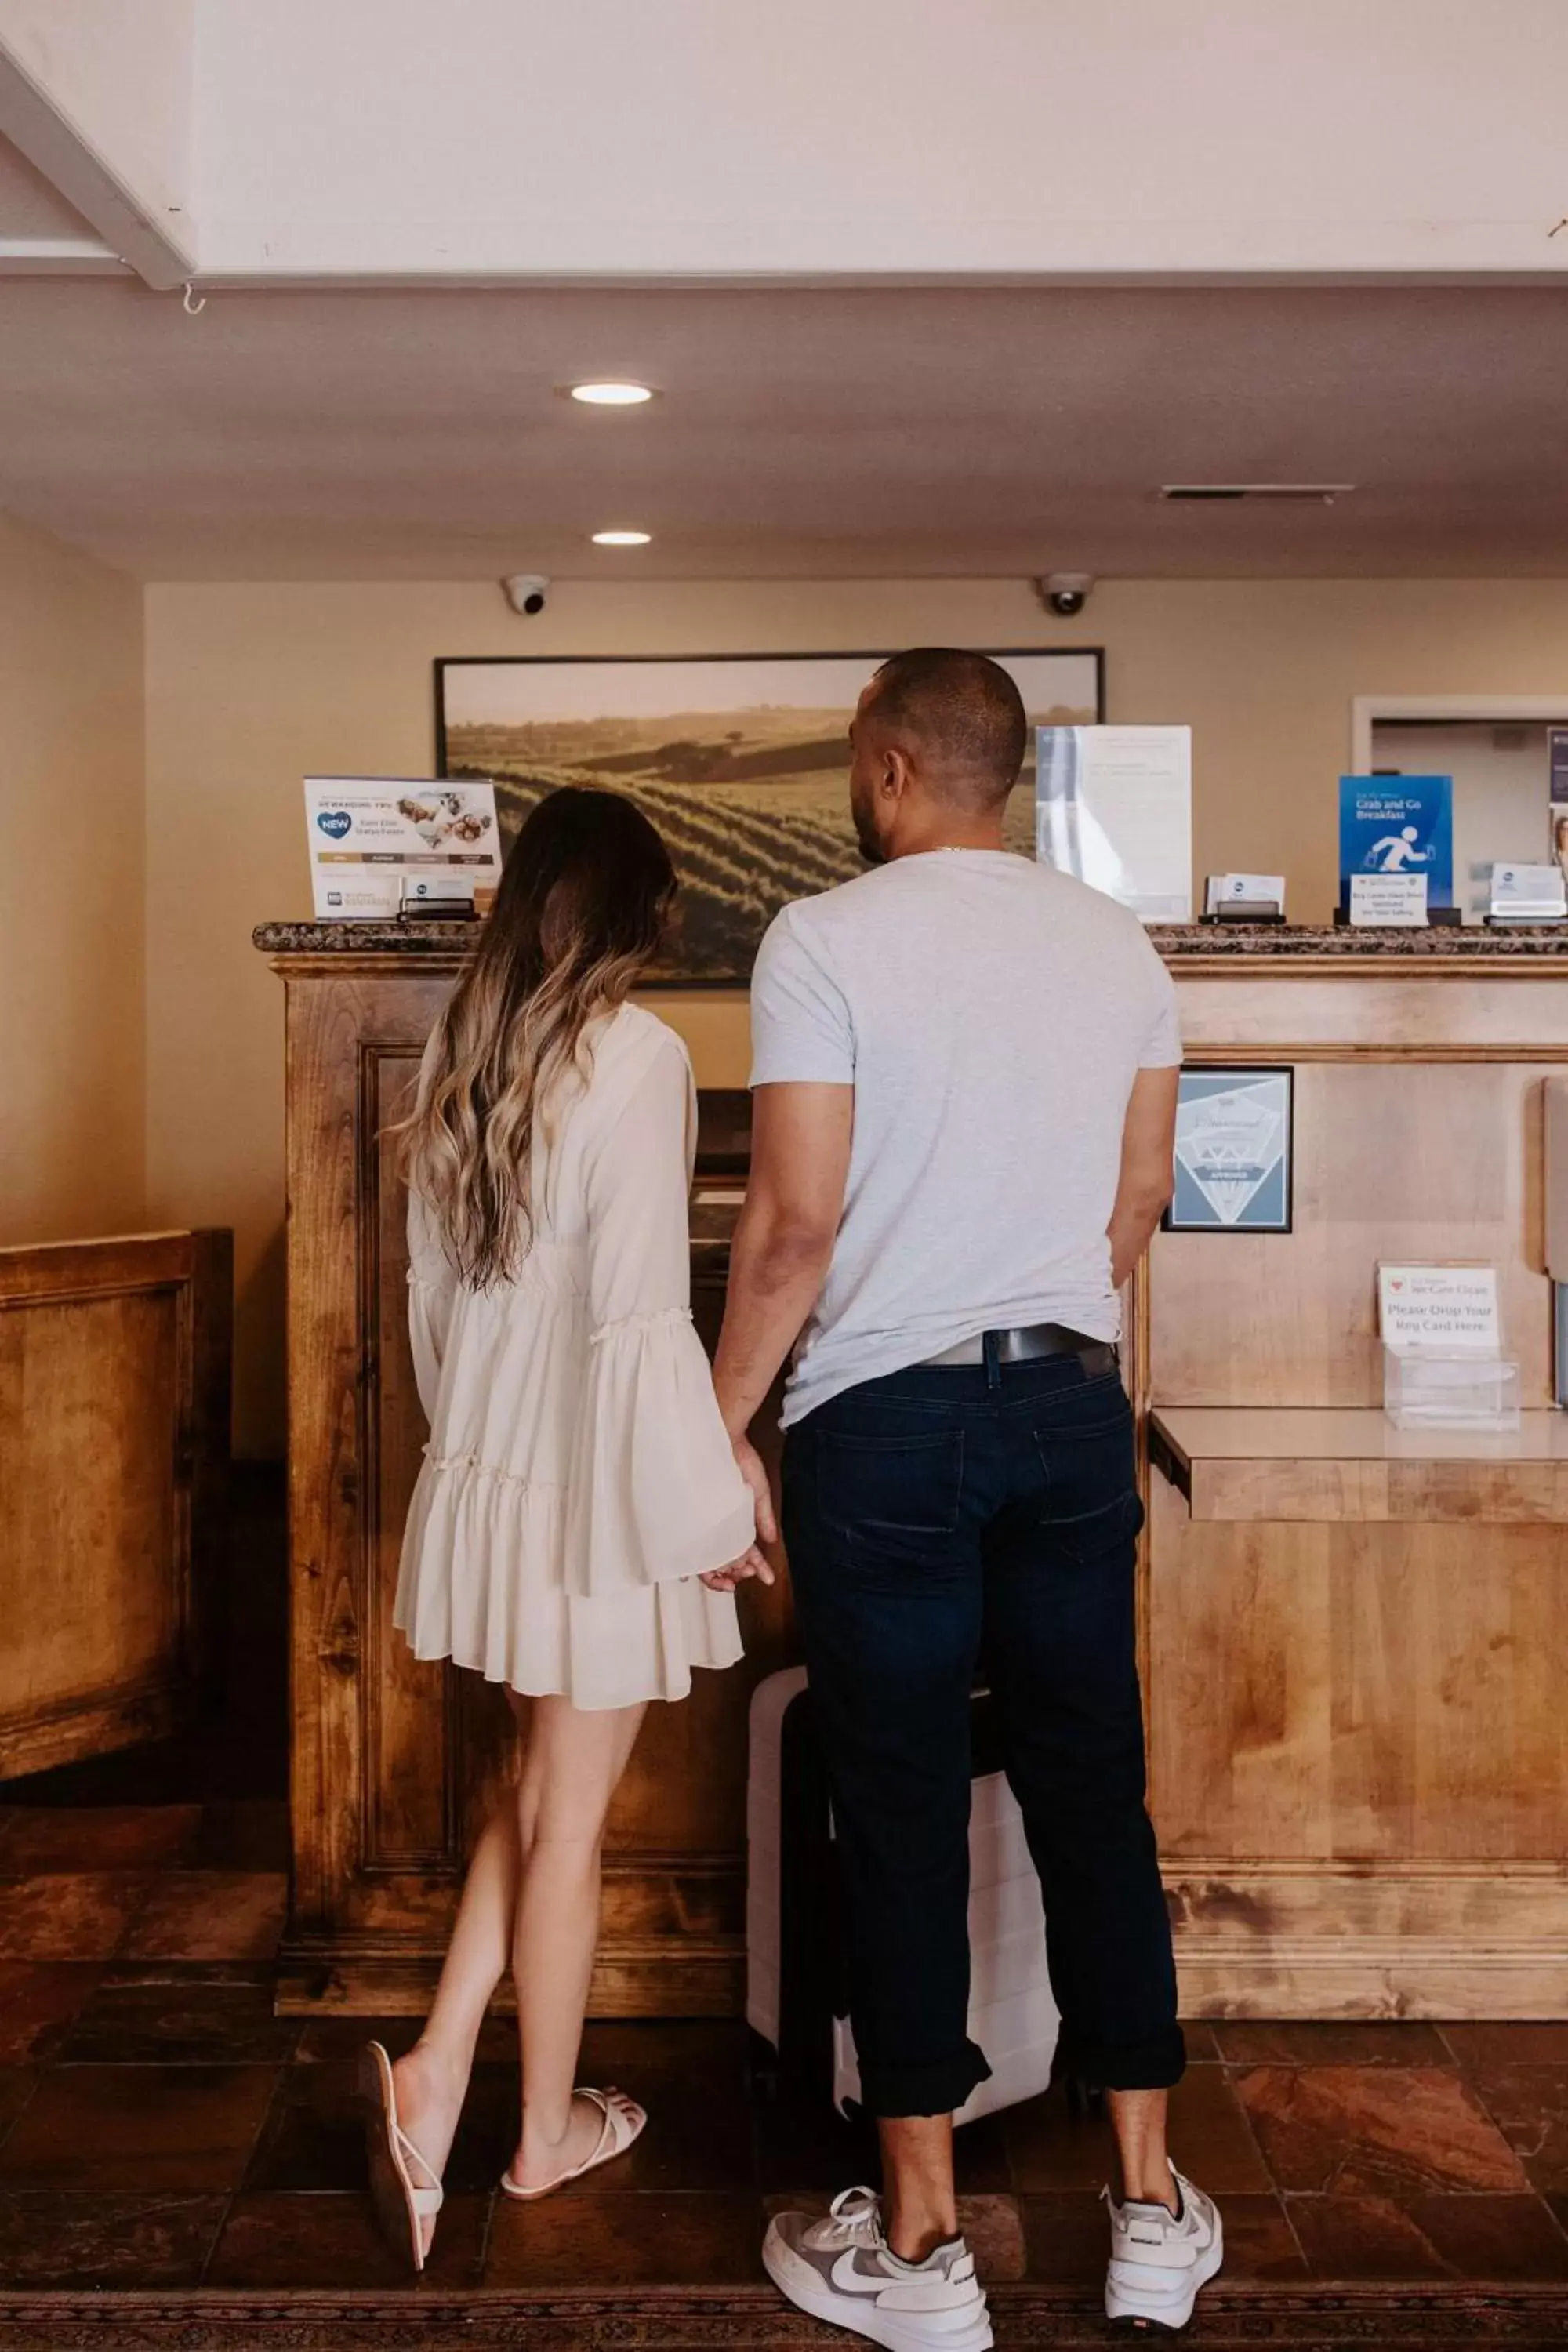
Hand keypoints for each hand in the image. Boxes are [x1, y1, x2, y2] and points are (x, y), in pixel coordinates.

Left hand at [700, 1435, 779, 1591]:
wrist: (721, 1439)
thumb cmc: (741, 1460)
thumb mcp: (759, 1491)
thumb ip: (763, 1516)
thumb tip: (771, 1540)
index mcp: (737, 1520)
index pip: (745, 1551)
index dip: (756, 1566)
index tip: (766, 1577)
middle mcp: (720, 1524)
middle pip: (726, 1559)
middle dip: (737, 1573)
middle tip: (745, 1577)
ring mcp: (707, 1522)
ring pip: (712, 1557)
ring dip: (722, 1572)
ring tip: (732, 1576)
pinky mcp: (693, 1516)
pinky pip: (696, 1545)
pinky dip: (706, 1560)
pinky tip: (713, 1568)